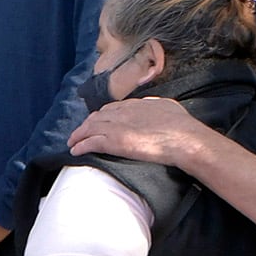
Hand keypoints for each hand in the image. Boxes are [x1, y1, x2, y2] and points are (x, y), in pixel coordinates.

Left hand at [69, 97, 206, 169]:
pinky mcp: (114, 142)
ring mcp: (116, 127)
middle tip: (79, 133)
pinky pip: (91, 143)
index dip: (101, 116)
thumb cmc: (181, 125)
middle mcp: (122, 113)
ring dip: (78, 135)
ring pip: (90, 129)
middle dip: (86, 125)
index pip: (110, 108)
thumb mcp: (167, 106)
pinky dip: (81, 146)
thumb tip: (150, 105)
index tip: (96, 121)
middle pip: (96, 117)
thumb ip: (154, 105)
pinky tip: (75, 151)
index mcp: (134, 104)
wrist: (182, 138)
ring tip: (72, 142)